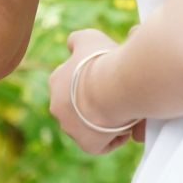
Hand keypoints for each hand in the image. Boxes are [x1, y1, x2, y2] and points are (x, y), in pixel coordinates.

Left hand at [48, 28, 141, 154]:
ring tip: (124, 109)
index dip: (92, 83)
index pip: (73, 85)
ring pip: (90, 127)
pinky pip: (102, 144)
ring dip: (105, 121)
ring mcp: (70, 128)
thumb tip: (71, 44)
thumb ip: (77, 39)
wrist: (115, 86)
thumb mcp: (88, 37)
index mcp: (57, 80)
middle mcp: (58, 106)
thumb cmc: (103, 61)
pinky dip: (114, 137)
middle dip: (96, 104)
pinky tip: (125, 124)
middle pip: (79, 108)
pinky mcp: (87, 145)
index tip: (109, 79)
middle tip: (119, 95)